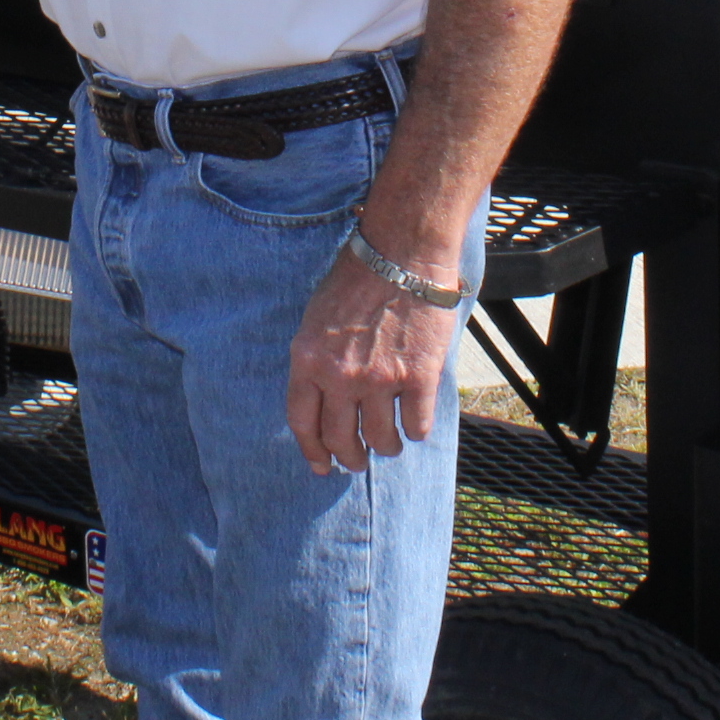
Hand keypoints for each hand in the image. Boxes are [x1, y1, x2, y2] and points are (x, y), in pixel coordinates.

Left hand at [285, 230, 462, 475]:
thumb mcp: (316, 316)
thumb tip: (323, 397)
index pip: (302, 422)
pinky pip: (417, 425)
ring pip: (381, 440)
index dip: (312, 451)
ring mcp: (379, 380)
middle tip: (358, 461)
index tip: (321, 466)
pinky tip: (416, 421)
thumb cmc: (358, 276)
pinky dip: (417, 429)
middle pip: (341, 440)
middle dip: (350, 458)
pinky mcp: (418, 378)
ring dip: (386, 447)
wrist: (402, 253)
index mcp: (307, 360)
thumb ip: (316, 359)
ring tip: (391, 443)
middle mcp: (339, 376)